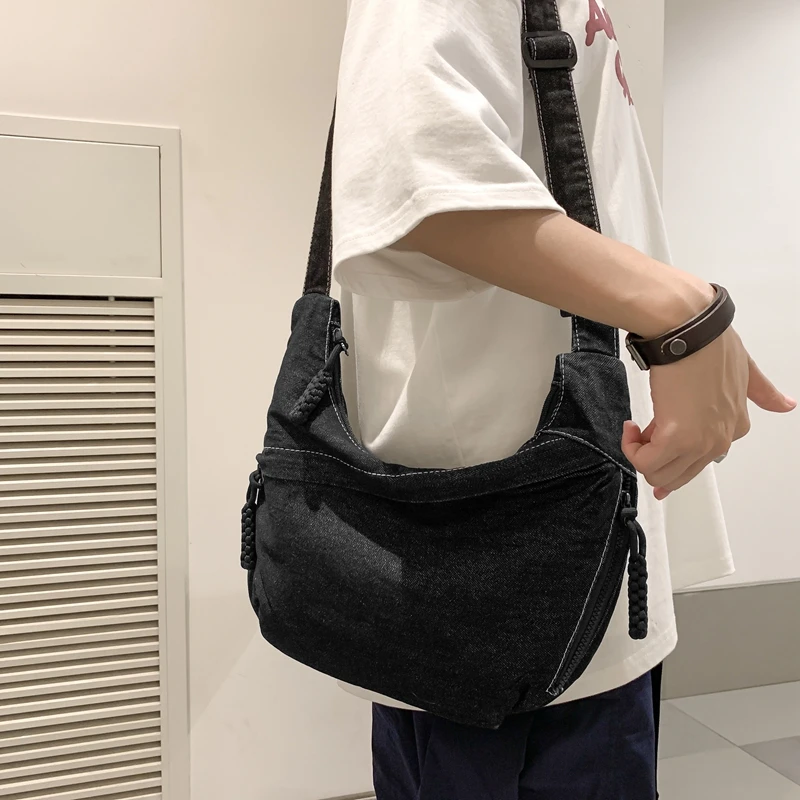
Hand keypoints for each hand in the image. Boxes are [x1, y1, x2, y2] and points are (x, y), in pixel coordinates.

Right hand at [621, 327, 795, 499]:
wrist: (688, 330)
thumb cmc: (709, 343)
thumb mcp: (745, 369)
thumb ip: (762, 391)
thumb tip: (786, 404)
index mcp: (735, 425)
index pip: (699, 459)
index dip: (672, 446)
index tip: (658, 430)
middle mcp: (719, 440)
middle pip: (678, 474)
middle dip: (654, 457)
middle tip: (643, 434)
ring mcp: (699, 442)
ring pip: (659, 473)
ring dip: (640, 455)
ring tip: (636, 430)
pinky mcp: (675, 438)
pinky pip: (646, 461)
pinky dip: (632, 449)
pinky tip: (631, 428)